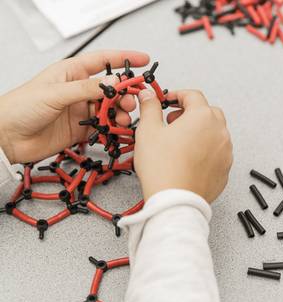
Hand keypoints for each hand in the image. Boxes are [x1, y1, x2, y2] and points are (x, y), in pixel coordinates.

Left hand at [0, 50, 149, 163]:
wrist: (6, 137)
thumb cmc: (20, 107)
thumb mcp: (56, 93)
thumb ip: (87, 88)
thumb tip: (114, 81)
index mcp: (71, 73)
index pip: (103, 61)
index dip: (124, 59)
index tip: (144, 60)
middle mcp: (78, 90)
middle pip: (111, 87)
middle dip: (126, 93)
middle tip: (133, 100)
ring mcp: (81, 110)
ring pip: (110, 108)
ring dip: (121, 112)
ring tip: (124, 117)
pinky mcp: (81, 129)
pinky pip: (104, 126)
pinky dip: (113, 127)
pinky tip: (117, 129)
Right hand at [134, 89, 232, 202]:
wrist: (175, 200)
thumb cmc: (162, 167)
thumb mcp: (148, 130)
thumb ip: (150, 108)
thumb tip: (149, 95)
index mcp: (203, 117)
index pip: (193, 95)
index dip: (177, 95)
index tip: (167, 101)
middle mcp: (219, 131)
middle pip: (208, 112)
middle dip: (191, 112)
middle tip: (173, 121)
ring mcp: (225, 151)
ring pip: (215, 132)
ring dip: (201, 131)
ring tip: (181, 142)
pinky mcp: (225, 169)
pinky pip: (218, 152)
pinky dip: (206, 150)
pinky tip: (190, 158)